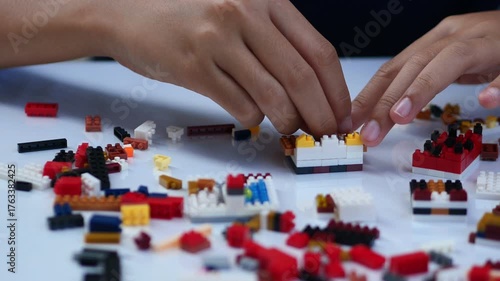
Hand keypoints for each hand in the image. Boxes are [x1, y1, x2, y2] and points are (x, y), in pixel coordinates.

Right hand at [107, 0, 351, 134]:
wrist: (125, 11)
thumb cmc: (189, 13)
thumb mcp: (239, 10)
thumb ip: (274, 40)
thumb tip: (312, 90)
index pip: (319, 51)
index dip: (336, 90)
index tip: (342, 114)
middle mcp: (244, 13)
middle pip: (301, 77)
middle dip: (321, 115)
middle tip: (325, 134)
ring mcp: (217, 40)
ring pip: (273, 97)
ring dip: (289, 121)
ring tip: (290, 128)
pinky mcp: (192, 67)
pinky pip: (239, 106)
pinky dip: (252, 119)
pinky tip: (250, 116)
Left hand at [351, 11, 499, 145]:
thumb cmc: (491, 46)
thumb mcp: (448, 60)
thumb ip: (422, 78)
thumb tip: (387, 109)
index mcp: (436, 40)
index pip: (393, 68)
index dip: (368, 96)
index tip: (349, 124)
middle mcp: (456, 36)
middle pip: (413, 66)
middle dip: (386, 102)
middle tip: (369, 134)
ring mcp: (487, 42)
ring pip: (450, 60)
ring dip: (422, 87)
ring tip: (400, 116)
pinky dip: (498, 83)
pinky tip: (487, 99)